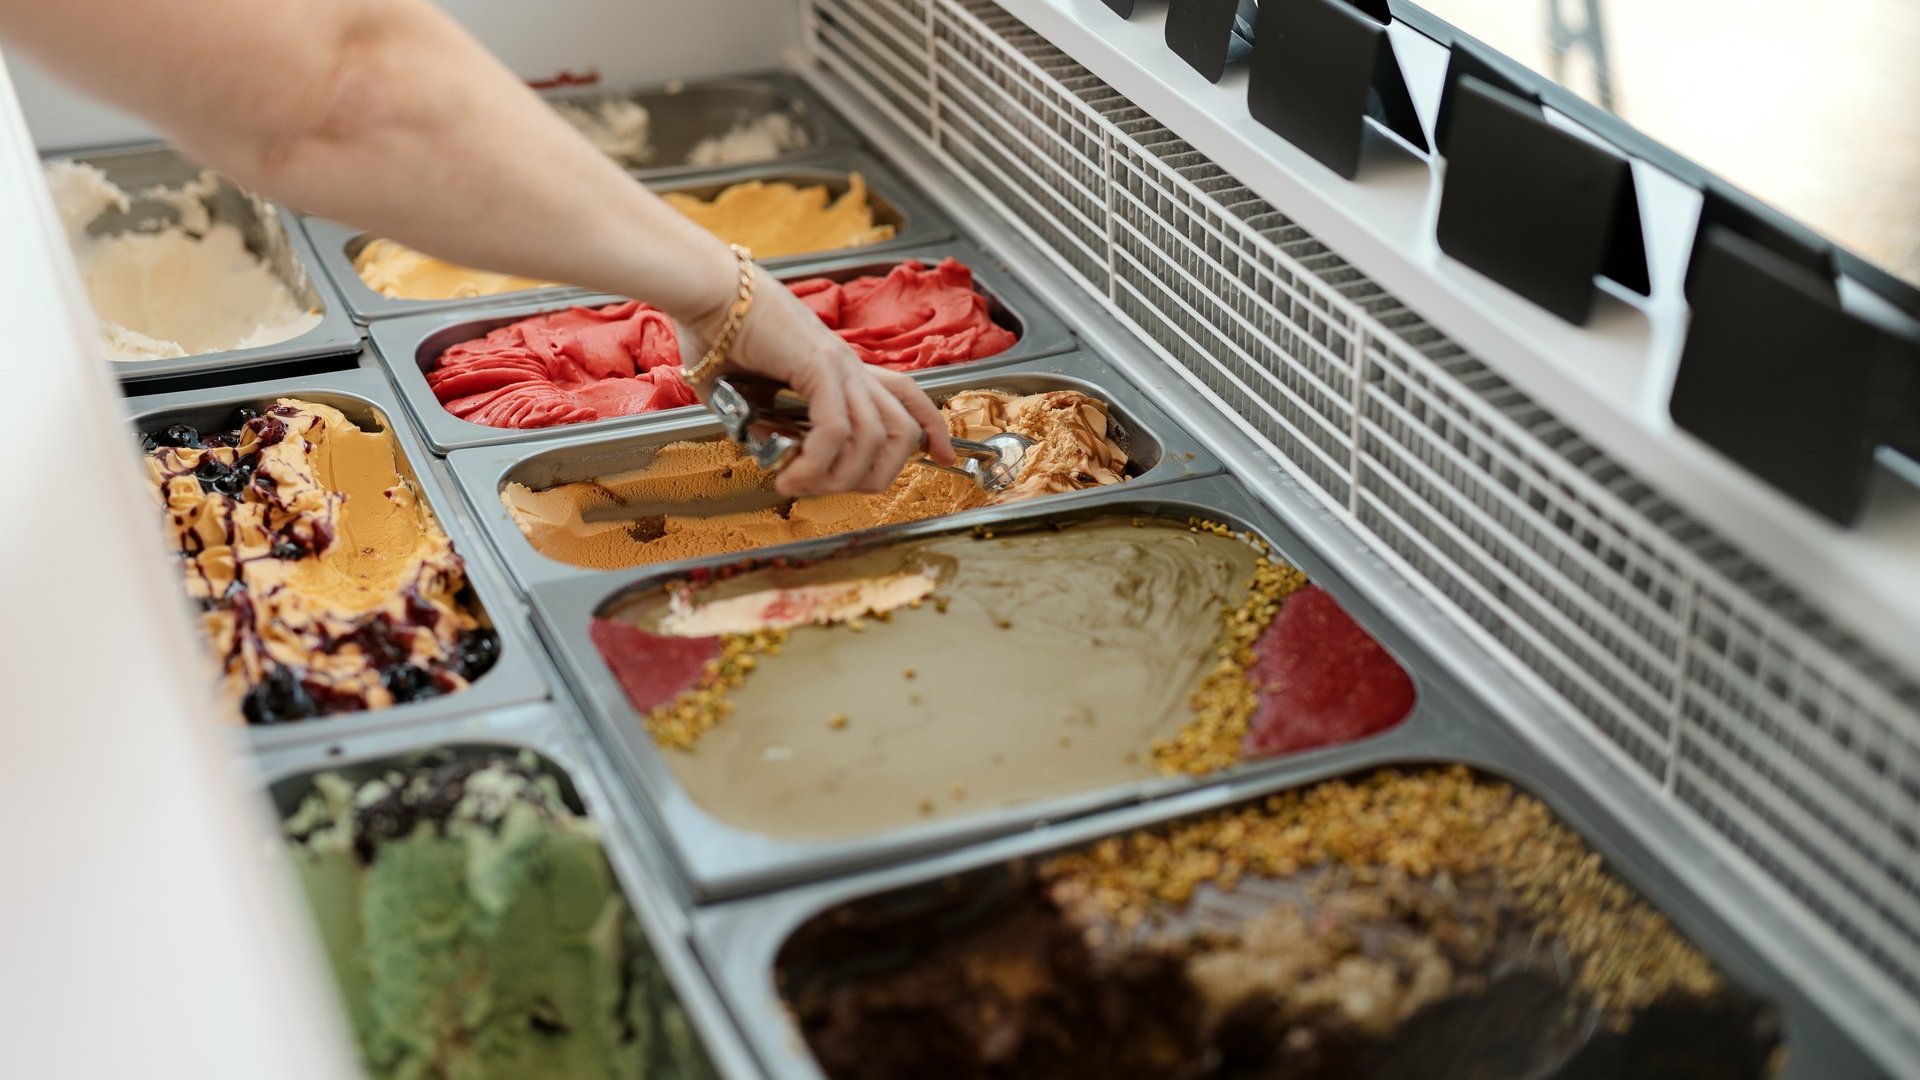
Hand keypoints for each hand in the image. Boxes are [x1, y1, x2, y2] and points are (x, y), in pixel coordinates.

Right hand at [681, 261, 954, 497]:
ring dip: (841, 477)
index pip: (908, 396)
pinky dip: (817, 463)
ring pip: (875, 437)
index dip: (934, 429)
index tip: (945, 457)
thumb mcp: (746, 393)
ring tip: (800, 485)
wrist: (705, 290)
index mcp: (840, 365)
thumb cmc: (717, 330)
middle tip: (831, 490)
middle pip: (903, 429)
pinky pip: (835, 430)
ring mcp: (838, 364)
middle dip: (876, 475)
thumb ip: (763, 425)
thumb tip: (774, 454)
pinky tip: (790, 475)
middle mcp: (849, 365)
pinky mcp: (818, 365)